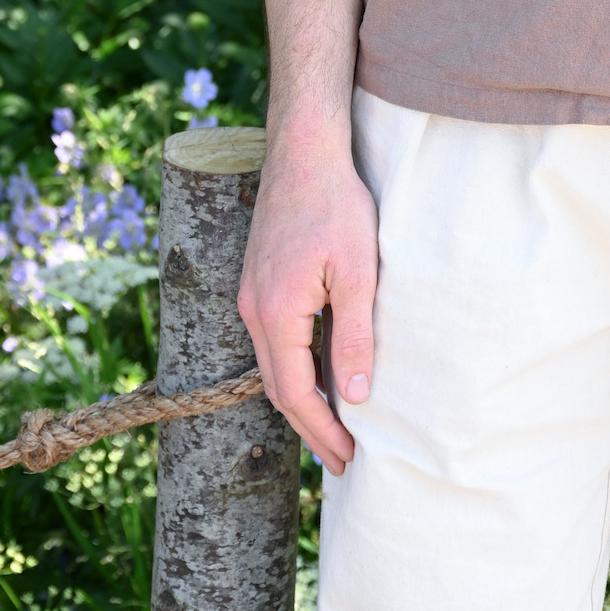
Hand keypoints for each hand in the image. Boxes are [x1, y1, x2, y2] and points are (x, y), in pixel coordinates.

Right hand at [238, 125, 377, 475]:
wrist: (305, 151)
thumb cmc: (337, 204)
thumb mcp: (358, 271)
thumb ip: (354, 334)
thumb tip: (355, 396)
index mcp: (276, 313)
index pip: (296, 393)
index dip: (323, 431)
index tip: (349, 459)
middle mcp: (254, 310)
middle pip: (277, 388)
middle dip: (310, 427)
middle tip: (343, 460)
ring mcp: (251, 295)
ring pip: (272, 365)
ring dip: (301, 399)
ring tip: (334, 427)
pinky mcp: (258, 281)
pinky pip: (274, 340)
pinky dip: (294, 368)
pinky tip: (319, 373)